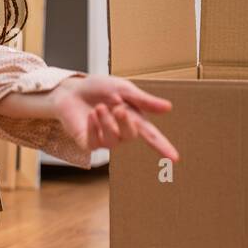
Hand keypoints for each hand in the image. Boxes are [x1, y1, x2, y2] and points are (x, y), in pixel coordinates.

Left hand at [52, 76, 179, 160]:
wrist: (72, 89)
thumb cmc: (99, 88)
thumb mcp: (123, 89)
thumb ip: (143, 100)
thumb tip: (168, 108)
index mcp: (134, 119)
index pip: (152, 137)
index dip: (163, 147)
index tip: (175, 159)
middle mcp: (121, 132)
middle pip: (131, 136)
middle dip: (125, 123)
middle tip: (118, 107)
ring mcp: (105, 139)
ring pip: (112, 140)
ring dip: (106, 122)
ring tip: (99, 107)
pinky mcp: (88, 142)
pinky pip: (94, 142)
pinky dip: (93, 127)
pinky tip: (90, 115)